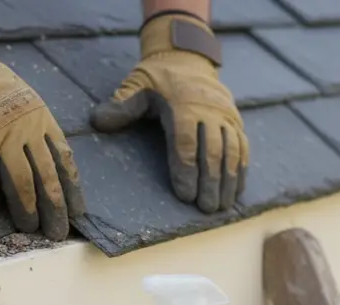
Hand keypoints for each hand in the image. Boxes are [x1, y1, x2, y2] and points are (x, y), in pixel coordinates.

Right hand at [0, 11, 83, 239]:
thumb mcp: (21, 99)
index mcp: (40, 118)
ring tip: (28, 228)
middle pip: (46, 178)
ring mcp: (0, 137)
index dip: (72, 189)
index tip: (77, 212)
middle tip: (58, 233)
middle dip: (55, 209)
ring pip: (21, 184)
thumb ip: (34, 128)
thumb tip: (44, 166)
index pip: (64, 160)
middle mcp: (25, 129)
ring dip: (26, 210)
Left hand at [91, 14, 247, 212]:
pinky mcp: (236, 120)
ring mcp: (226, 115)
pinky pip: (242, 147)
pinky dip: (240, 170)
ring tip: (222, 208)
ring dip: (228, 181)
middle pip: (212, 151)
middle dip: (210, 182)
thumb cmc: (157, 79)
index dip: (186, 170)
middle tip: (206, 210)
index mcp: (182, 103)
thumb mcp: (137, 86)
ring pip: (231, 151)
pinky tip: (236, 192)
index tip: (186, 195)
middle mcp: (209, 109)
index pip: (185, 141)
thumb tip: (97, 122)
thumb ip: (121, 107)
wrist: (188, 59)